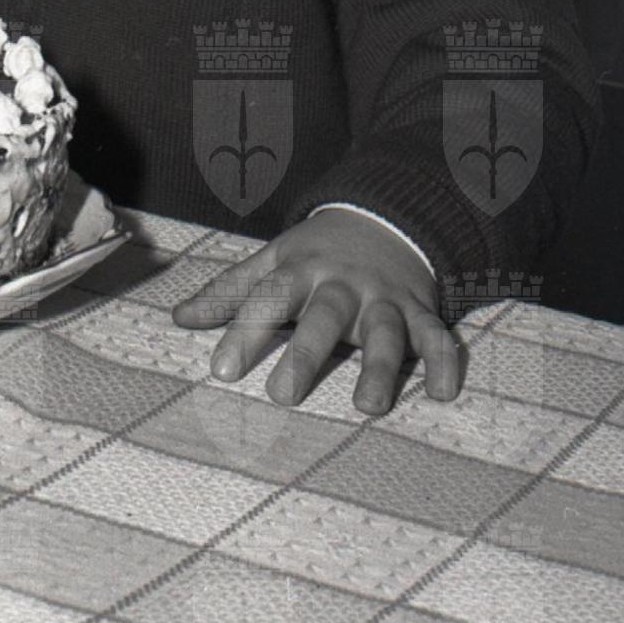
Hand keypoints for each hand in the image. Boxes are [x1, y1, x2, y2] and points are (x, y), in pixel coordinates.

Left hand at [171, 208, 462, 415]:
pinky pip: (438, 335)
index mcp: (300, 270)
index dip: (244, 331)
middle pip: (323, 316)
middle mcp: (343, 284)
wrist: (384, 215)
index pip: (268, 298)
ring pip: (386, 332)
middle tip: (281, 395)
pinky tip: (443, 393)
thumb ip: (229, 292)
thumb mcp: (272, 261)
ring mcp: (385, 298)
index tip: (221, 370)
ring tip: (368, 407)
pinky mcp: (421, 310)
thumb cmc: (317, 252)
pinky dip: (445, 361)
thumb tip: (178, 320)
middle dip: (304, 353)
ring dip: (380, 368)